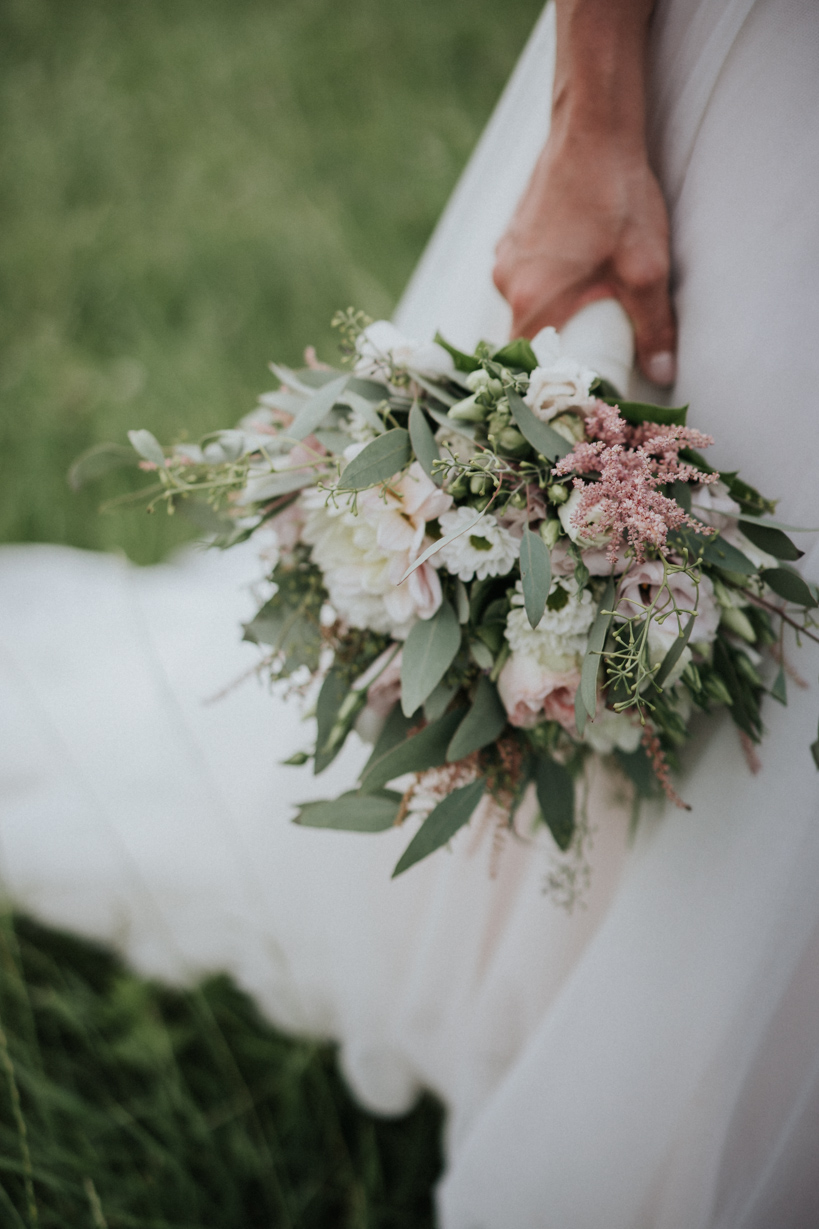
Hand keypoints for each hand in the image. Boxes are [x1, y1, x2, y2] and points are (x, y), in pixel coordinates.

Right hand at [494, 125, 675, 385]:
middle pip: (528, 336)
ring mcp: (505, 255)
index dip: (548, 384)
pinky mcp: (511, 235)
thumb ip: (653, 325)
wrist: (593, 127)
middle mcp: (507, 281)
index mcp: (532, 300)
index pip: (528, 366)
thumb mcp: (646, 268)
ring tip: (591, 306)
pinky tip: (579, 269)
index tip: (571, 392)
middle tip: (594, 350)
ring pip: (527, 303)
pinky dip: (547, 283)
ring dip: (555, 311)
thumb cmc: (617, 196)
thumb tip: (663, 372)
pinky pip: (525, 275)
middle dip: (559, 347)